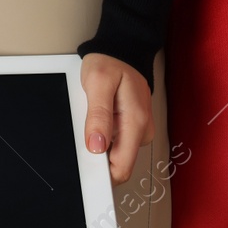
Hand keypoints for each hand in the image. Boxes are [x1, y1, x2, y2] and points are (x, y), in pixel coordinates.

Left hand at [80, 53, 154, 184]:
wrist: (123, 51)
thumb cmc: (111, 63)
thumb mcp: (97, 83)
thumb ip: (98, 116)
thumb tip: (96, 146)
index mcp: (136, 123)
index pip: (122, 168)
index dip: (103, 176)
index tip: (87, 174)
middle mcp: (142, 130)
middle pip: (117, 163)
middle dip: (97, 156)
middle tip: (85, 130)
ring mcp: (139, 130)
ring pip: (115, 153)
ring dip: (99, 142)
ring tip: (92, 118)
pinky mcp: (133, 127)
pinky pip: (115, 141)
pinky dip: (103, 134)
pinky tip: (98, 118)